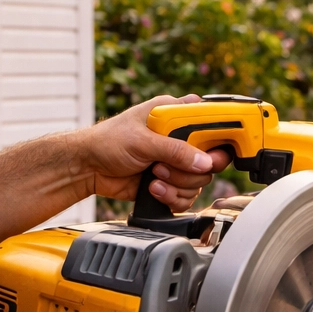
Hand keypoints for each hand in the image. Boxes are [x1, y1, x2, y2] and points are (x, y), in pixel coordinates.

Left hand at [80, 95, 233, 209]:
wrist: (88, 167)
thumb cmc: (107, 142)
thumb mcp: (142, 141)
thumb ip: (175, 150)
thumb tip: (204, 162)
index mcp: (176, 114)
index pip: (214, 121)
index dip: (224, 135)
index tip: (219, 149)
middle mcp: (181, 137)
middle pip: (212, 159)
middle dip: (191, 169)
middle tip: (167, 166)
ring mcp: (176, 161)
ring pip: (200, 181)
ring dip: (177, 184)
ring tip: (154, 176)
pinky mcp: (170, 181)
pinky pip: (187, 196)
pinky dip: (171, 197)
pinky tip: (153, 188)